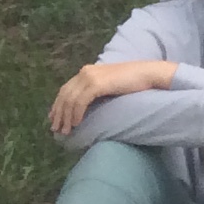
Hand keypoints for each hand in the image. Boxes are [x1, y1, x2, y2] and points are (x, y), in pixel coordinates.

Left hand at [49, 55, 176, 135]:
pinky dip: (76, 114)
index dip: (58, 105)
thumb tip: (86, 105)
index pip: (66, 89)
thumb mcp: (110, 85)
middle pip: (64, 95)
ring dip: (66, 117)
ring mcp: (90, 77)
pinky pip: (80, 101)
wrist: (149, 73)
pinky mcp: (97, 83)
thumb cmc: (134, 81)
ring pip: (70, 100)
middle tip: (56, 130)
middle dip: (58, 114)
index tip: (55, 119)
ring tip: (66, 131)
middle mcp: (85, 72)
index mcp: (87, 71)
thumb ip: (97, 90)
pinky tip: (76, 124)